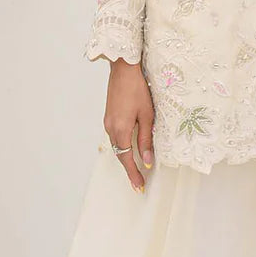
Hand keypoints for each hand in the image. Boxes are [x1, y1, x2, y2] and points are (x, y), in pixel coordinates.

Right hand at [104, 58, 154, 192]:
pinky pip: (115, 137)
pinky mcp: (109, 116)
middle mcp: (111, 128)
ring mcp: (108, 122)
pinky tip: (130, 149)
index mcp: (120, 130)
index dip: (134, 174)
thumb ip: (145, 139)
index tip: (139, 187)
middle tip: (139, 183)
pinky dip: (122, 147)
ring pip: (117, 146)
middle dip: (129, 170)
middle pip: (120, 155)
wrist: (123, 70)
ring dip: (126, 158)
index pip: (127, 159)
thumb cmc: (137, 89)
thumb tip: (147, 160)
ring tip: (136, 169)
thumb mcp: (147, 115)